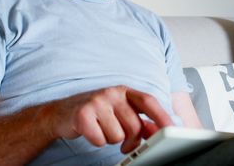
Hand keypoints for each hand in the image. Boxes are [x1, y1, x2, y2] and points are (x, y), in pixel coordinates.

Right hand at [46, 85, 173, 152]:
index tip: (172, 130)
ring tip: (102, 129)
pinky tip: (91, 131)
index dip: (162, 116)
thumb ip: (139, 119)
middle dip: (131, 140)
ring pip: (118, 135)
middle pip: (134, 125)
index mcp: (124, 91)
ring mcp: (97, 101)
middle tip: (124, 143)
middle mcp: (112, 92)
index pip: (148, 101)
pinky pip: (101, 139)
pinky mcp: (83, 114)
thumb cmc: (95, 113)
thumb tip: (158, 130)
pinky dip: (97, 141)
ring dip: (110, 139)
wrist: (61, 113)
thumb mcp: (119, 112)